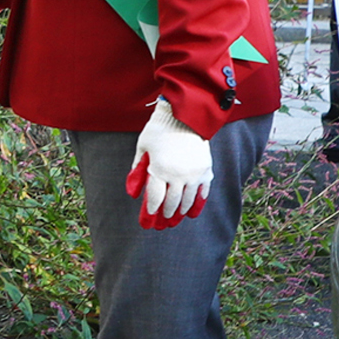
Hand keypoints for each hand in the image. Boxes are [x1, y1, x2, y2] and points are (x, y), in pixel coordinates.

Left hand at [127, 99, 212, 229]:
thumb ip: (138, 170)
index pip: (155, 198)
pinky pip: (203, 191)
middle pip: (172, 202)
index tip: (148, 220)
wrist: (184, 115)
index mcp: (159, 169)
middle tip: (163, 223)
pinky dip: (198, 203)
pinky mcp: (206, 169)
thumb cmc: (158, 130)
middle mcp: (178, 174)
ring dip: (181, 211)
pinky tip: (193, 213)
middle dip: (166, 214)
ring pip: (188, 199)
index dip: (151, 211)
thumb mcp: (142, 147)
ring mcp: (194, 173)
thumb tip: (133, 193)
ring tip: (176, 219)